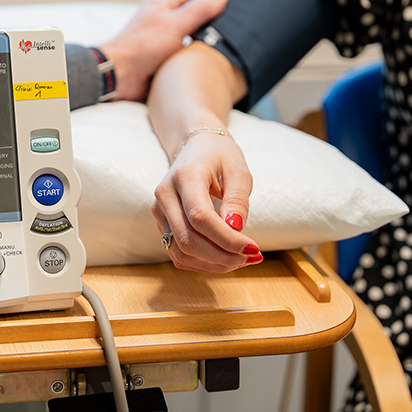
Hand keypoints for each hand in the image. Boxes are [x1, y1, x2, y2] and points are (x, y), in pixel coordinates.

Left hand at [98, 0, 228, 101]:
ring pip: (190, 41)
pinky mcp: (162, 61)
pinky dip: (192, 63)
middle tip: (226, 35)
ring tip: (217, 52)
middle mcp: (162, 22)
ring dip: (201, 48)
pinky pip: (183, 60)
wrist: (119, 77)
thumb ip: (200, 8)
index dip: (211, 1)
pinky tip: (203, 68)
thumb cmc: (140, 47)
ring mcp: (162, 42)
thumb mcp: (176, 23)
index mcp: (162, 6)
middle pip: (194, 19)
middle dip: (208, 27)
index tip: (229, 9)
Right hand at [151, 130, 259, 272]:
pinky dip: (202, 262)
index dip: (226, 239)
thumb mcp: (238, 170)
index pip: (200, 217)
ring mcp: (159, 211)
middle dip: (222, 256)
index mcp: (184, 177)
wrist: (195, 147)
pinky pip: (178, 252)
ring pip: (181, 251)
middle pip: (188, 239)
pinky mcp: (162, 223)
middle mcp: (165, 195)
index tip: (253, 248)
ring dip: (212, 264)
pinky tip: (224, 258)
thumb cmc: (220, 156)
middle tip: (251, 257)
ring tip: (241, 260)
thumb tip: (236, 229)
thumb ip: (237, 199)